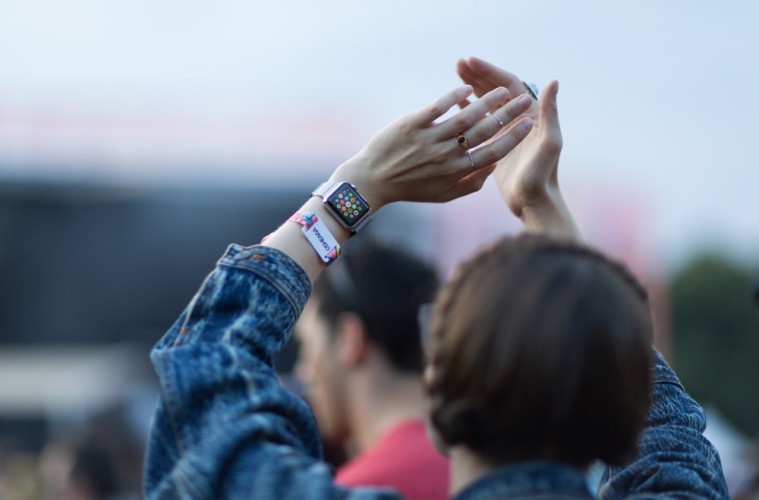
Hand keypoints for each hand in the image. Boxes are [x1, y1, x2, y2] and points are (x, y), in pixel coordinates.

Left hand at [331, 84, 533, 209]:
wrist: (372, 181)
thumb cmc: (410, 189)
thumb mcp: (443, 195)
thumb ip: (471, 184)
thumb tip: (494, 166)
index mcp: (456, 172)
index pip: (494, 152)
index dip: (514, 137)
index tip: (530, 122)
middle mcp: (446, 155)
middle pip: (485, 131)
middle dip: (509, 114)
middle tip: (524, 99)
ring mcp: (429, 138)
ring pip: (465, 117)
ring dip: (487, 101)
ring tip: (502, 90)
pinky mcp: (412, 124)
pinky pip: (437, 107)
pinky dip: (454, 96)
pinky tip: (468, 88)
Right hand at [457, 58, 580, 241]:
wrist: (534, 201)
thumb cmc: (543, 175)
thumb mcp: (549, 143)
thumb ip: (550, 112)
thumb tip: (553, 81)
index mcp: (531, 114)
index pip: (509, 84)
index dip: (490, 71)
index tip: (471, 62)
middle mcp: (519, 118)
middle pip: (496, 89)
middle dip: (478, 74)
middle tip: (458, 63)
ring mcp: (505, 130)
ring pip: (487, 101)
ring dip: (472, 86)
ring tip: (455, 73)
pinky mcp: (494, 142)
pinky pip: (480, 119)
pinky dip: (469, 107)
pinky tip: (456, 100)